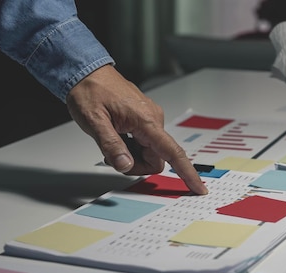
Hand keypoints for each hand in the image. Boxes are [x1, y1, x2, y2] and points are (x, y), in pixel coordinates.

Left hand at [66, 65, 207, 194]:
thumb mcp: (94, 121)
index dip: (187, 173)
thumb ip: (111, 145)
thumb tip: (125, 165)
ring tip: (112, 139)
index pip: (173, 152)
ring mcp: (150, 119)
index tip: (198, 188)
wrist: (87, 71)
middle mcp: (154, 119)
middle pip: (156, 159)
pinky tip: (117, 135)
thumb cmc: (90, 91)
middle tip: (112, 154)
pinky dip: (131, 147)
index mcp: (146, 121)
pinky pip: (145, 143)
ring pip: (149, 153)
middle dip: (135, 164)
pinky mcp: (145, 120)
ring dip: (131, 155)